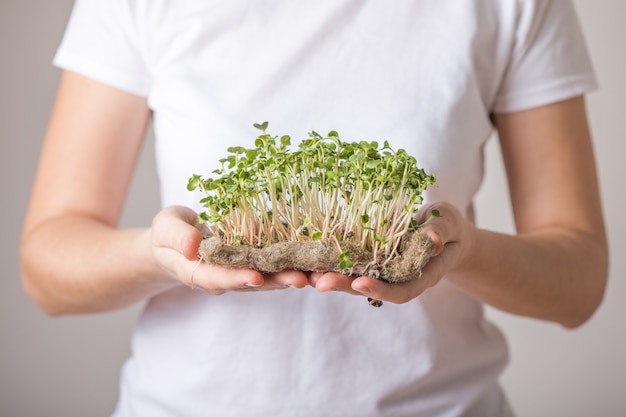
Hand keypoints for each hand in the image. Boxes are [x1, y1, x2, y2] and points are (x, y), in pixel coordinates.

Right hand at [150, 206, 308, 294]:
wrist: (176, 240)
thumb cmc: (168, 234)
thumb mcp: (165, 228)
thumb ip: (177, 236)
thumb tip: (192, 245)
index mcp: (198, 272)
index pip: (218, 279)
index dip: (237, 279)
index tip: (255, 277)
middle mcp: (223, 277)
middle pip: (250, 283)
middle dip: (275, 282)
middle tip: (300, 280)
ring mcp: (238, 272)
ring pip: (266, 278)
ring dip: (289, 276)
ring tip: (313, 274)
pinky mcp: (251, 263)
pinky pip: (272, 265)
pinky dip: (290, 263)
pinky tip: (310, 260)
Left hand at [309, 202, 474, 302]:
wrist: (444, 232)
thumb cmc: (449, 227)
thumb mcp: (449, 222)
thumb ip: (441, 230)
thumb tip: (432, 239)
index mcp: (421, 275)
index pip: (401, 290)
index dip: (380, 290)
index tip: (360, 284)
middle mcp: (398, 278)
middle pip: (371, 288)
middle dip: (344, 286)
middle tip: (319, 282)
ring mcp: (383, 271)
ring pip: (356, 279)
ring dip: (332, 277)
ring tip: (307, 275)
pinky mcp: (371, 260)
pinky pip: (352, 264)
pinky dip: (333, 263)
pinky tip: (312, 258)